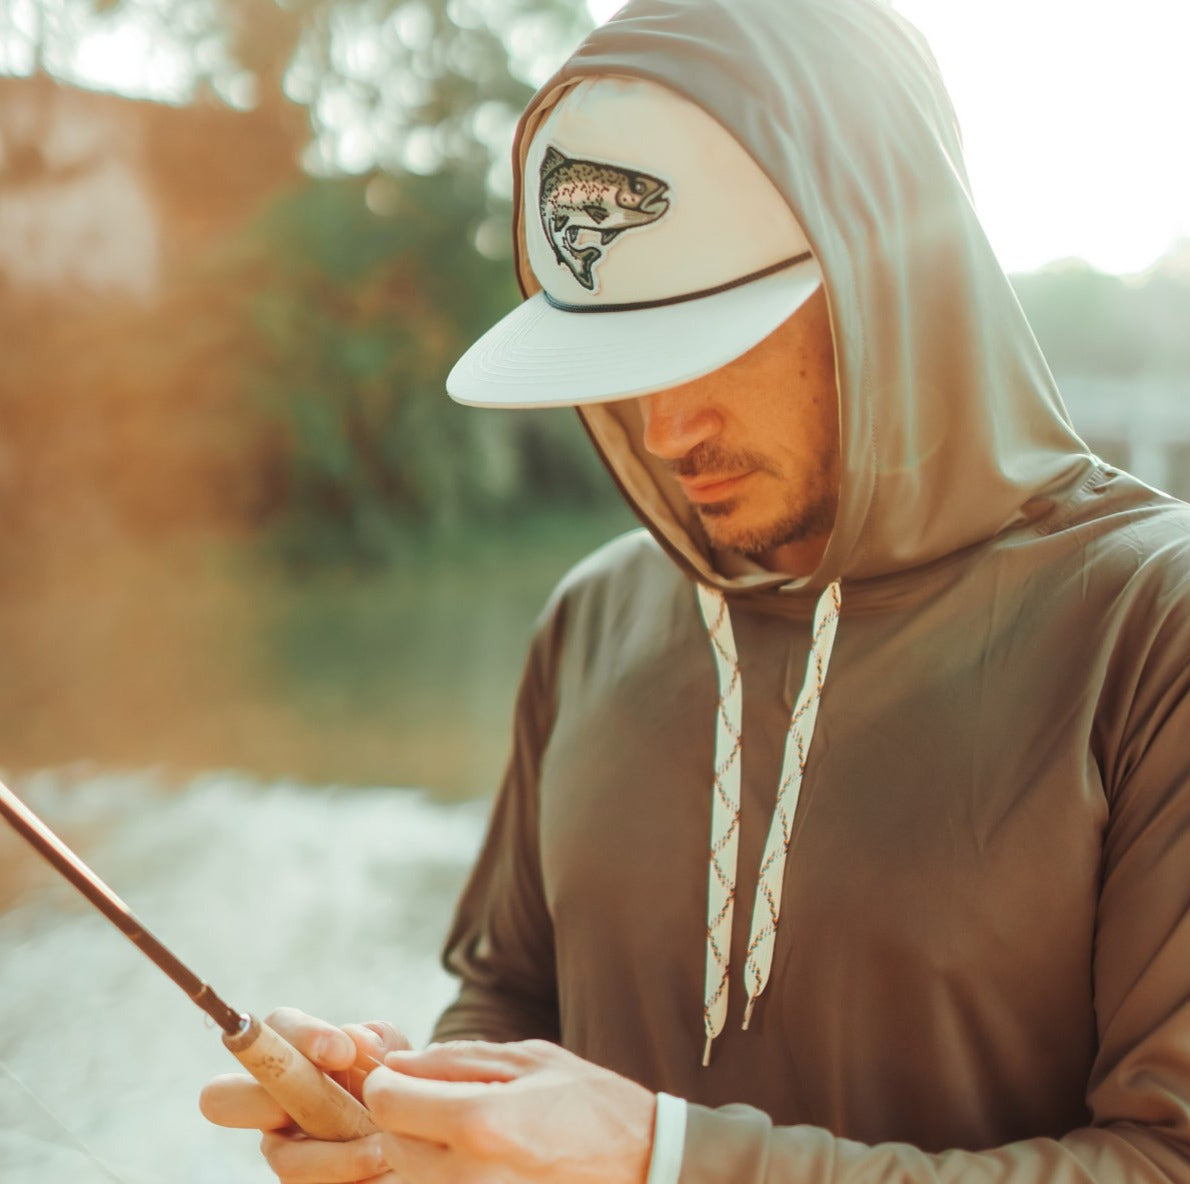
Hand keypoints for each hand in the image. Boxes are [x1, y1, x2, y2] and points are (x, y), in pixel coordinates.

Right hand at [199, 1006, 409, 1182]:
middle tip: (317, 1107)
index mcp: (294, 1054)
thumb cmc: (395, 1085)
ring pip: (284, 1159)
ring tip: (382, 1149)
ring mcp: (283, 1149)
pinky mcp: (301, 1183)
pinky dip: (347, 1178)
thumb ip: (378, 1041)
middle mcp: (272, 1102)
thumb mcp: (396, 1057)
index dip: (301, 1036)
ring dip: (337, 1157)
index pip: (275, 1028)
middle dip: (255, 1102)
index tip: (343, 1053)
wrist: (412, 1136)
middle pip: (222, 1097)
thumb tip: (357, 1042)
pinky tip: (379, 1169)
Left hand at [362, 1038, 655, 1183]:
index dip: (386, 1081)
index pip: (386, 1103)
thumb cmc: (589, 1103)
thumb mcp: (527, 1060)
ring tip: (461, 1124)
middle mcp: (466, 1175)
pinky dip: (440, 1169)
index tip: (403, 1073)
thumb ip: (454, 1060)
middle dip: (402, 1113)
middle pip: (389, 1141)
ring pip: (407, 1172)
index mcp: (479, 1123)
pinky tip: (476, 1151)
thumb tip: (399, 1064)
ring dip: (419, 1144)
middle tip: (435, 1095)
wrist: (642, 1164)